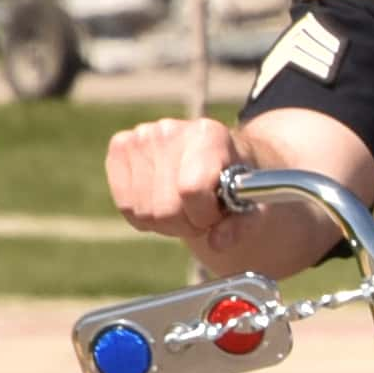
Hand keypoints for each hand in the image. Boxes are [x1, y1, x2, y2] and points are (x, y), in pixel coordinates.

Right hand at [108, 114, 248, 259]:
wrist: (218, 155)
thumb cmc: (236, 179)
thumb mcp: (252, 201)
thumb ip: (242, 223)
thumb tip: (218, 243)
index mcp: (210, 135)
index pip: (191, 189)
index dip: (204, 215)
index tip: (215, 215)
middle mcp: (171, 129)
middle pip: (165, 208)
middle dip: (186, 223)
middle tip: (201, 215)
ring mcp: (142, 135)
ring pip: (143, 211)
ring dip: (165, 223)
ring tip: (184, 207)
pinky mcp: (120, 146)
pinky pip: (125, 205)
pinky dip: (145, 215)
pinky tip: (162, 201)